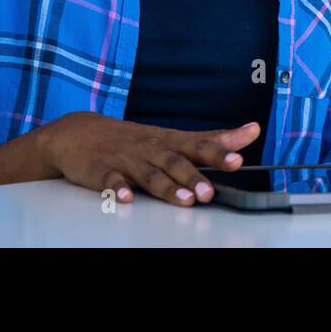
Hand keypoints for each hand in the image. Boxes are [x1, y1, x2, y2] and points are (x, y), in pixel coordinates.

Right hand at [42, 112, 260, 205]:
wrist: (80, 132)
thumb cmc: (135, 139)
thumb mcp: (174, 137)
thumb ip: (212, 139)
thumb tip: (251, 132)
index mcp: (169, 141)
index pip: (198, 145)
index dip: (219, 153)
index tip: (238, 159)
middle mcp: (151, 149)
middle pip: (175, 161)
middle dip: (193, 176)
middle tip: (209, 192)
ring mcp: (126, 160)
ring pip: (148, 174)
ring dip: (166, 187)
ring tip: (183, 199)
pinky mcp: (101, 171)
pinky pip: (110, 180)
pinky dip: (118, 188)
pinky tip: (127, 197)